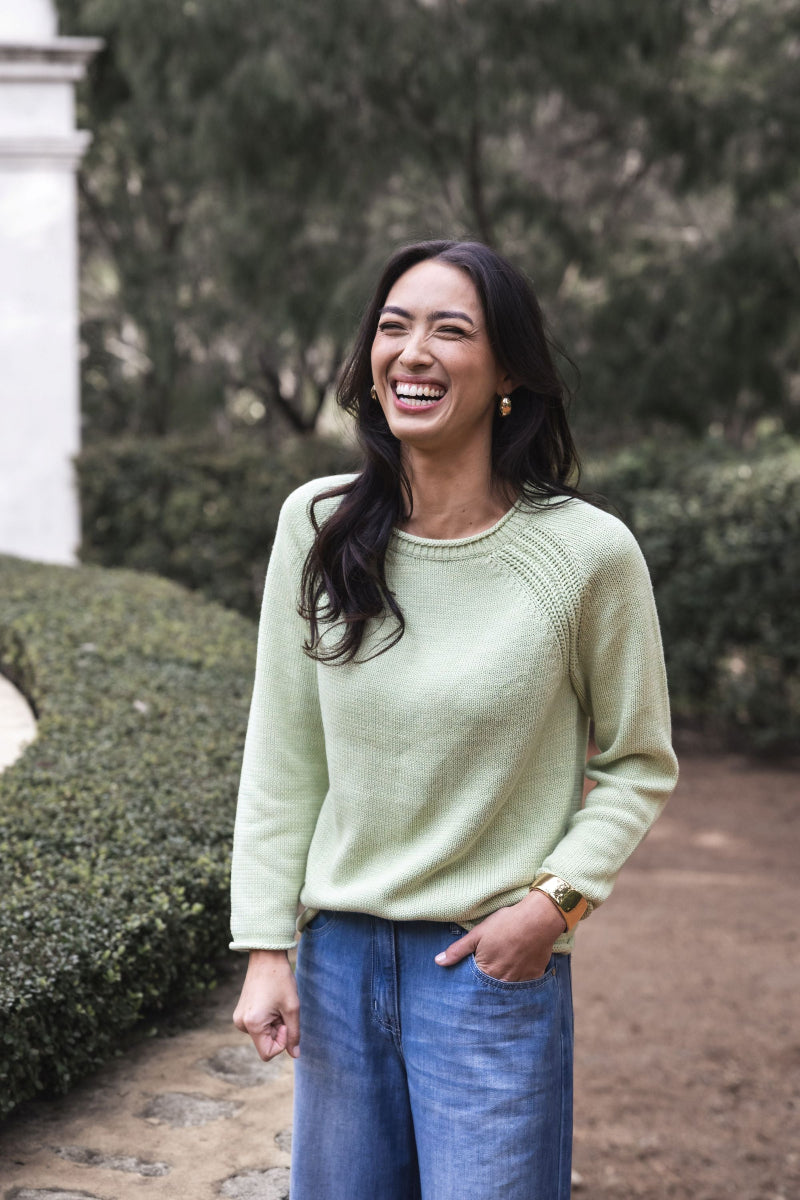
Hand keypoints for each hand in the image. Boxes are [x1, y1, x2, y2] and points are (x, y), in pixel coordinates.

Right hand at [233, 949, 299, 1059]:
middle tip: (281, 1009)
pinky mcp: (240, 1013)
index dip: (282, 1043)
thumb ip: (294, 1034)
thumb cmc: (280, 980)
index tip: (286, 1023)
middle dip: (278, 1030)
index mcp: (253, 1024)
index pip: (268, 1053)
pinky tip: (270, 1002)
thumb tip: (295, 1055)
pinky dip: (267, 1019)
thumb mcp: (292, 1008)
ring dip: (273, 1024)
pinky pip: (257, 1026)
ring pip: (262, 1035)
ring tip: (275, 1004)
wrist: (266, 957)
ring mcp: (238, 1018)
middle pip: (265, 1043)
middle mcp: (241, 1024)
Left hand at [435, 890, 566, 981]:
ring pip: (507, 990)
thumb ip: (458, 950)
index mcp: (486, 970)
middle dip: (486, 989)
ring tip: (500, 980)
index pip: (474, 985)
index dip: (471, 984)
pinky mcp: (534, 976)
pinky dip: (519, 984)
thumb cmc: (505, 923)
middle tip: (483, 986)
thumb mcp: (477, 933)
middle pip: (491, 990)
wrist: (537, 919)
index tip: (467, 986)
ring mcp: (520, 980)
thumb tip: (438, 962)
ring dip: (502, 987)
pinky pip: (524, 987)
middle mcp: (502, 980)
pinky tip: (517, 975)